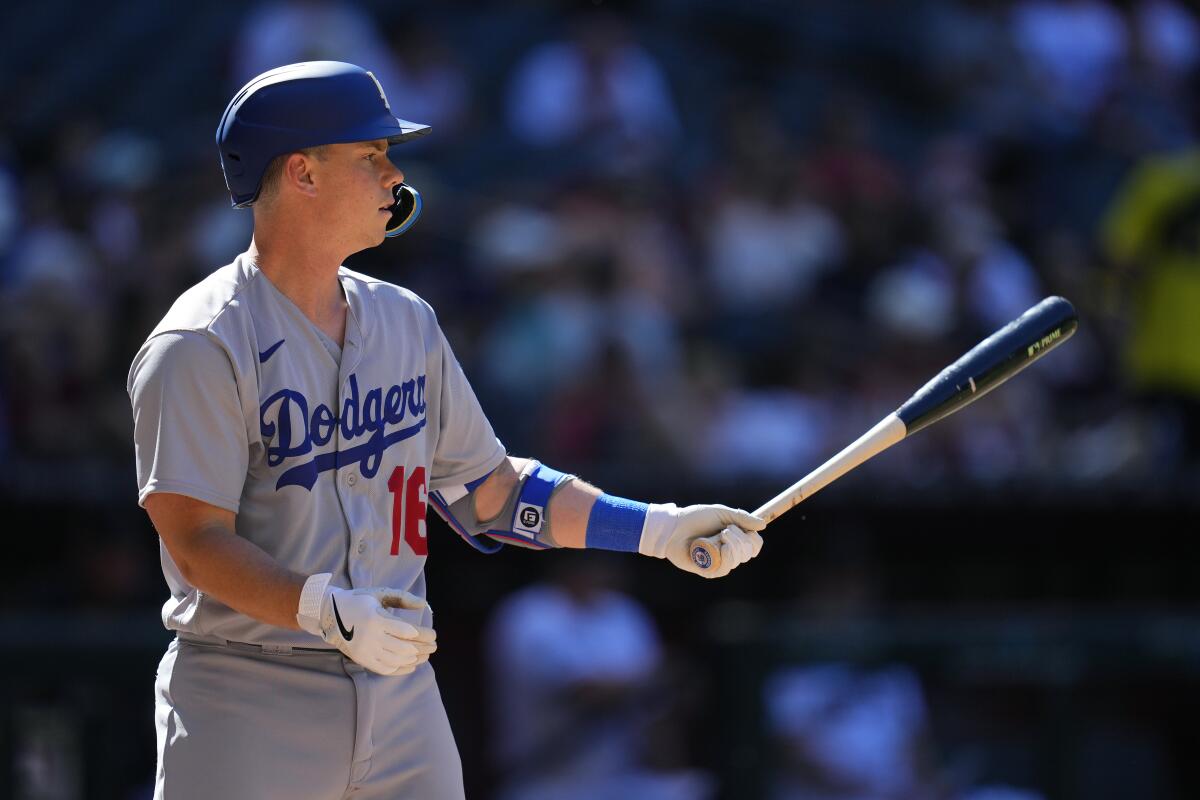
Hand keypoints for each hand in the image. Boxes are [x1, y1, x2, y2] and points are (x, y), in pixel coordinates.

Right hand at [297, 574, 436, 674]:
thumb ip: (403, 598)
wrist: (330, 614)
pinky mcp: (362, 659)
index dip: (425, 635)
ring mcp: (366, 650)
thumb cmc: (360, 601)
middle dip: (424, 649)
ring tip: (425, 656)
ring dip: (415, 660)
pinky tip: (411, 665)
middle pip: (405, 648)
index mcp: (377, 618)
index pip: (409, 631)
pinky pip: (385, 669)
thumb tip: (424, 606)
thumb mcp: (380, 594)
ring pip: (397, 660)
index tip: (434, 634)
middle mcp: (371, 637)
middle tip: (434, 646)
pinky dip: (400, 669)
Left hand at [640, 504, 764, 577]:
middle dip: (740, 538)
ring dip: (731, 544)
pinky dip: (723, 554)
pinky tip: (713, 547)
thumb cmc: (695, 518)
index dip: (754, 538)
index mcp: (734, 538)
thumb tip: (763, 524)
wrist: (673, 528)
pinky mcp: (710, 571)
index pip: (755, 545)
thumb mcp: (721, 513)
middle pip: (749, 552)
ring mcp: (720, 562)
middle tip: (724, 530)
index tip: (746, 529)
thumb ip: (741, 518)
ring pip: (739, 559)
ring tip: (717, 536)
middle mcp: (730, 552)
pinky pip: (726, 567)